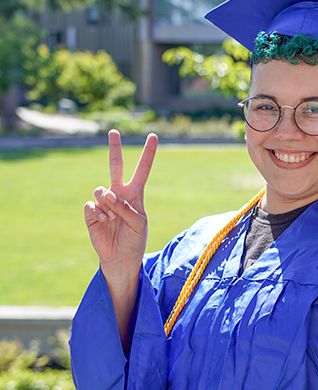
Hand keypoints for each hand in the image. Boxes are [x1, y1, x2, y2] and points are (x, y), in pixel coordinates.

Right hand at [84, 130, 157, 282]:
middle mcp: (119, 193)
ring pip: (101, 190)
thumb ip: (126, 208)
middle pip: (115, 167)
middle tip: (114, 131)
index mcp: (135, 194)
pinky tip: (103, 223)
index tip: (153, 136)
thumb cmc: (134, 239)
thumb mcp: (138, 223)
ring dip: (107, 204)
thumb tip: (108, 194)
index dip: (148, 153)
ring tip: (111, 218)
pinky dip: (98, 214)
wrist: (120, 258)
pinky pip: (91, 205)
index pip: (142, 169)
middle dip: (115, 149)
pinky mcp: (91, 212)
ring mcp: (104, 202)